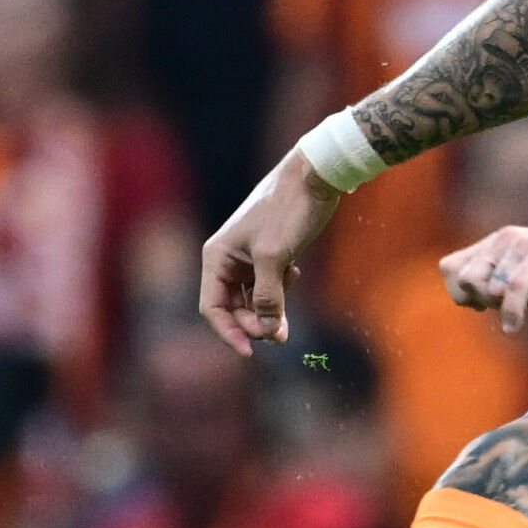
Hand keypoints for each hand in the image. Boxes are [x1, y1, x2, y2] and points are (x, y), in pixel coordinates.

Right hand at [197, 152, 342, 353]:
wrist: (315, 176)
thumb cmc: (288, 210)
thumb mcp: (275, 256)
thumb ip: (269, 297)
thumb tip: (269, 333)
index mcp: (217, 257)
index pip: (212, 308)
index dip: (229, 332)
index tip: (252, 351)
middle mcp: (227, 259)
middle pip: (233, 308)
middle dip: (255, 324)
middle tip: (282, 335)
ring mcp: (249, 258)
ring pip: (253, 300)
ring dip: (270, 312)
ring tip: (289, 319)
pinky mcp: (270, 255)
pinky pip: (269, 286)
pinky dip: (281, 292)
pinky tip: (296, 273)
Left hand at [438, 221, 527, 331]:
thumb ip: (500, 289)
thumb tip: (473, 302)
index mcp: (496, 245)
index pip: (449, 269)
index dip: (461, 293)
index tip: (486, 307)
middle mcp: (503, 240)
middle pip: (463, 279)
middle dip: (479, 302)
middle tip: (507, 309)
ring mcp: (521, 244)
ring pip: (486, 285)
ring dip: (499, 307)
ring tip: (522, 311)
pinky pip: (513, 287)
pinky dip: (512, 311)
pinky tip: (516, 325)